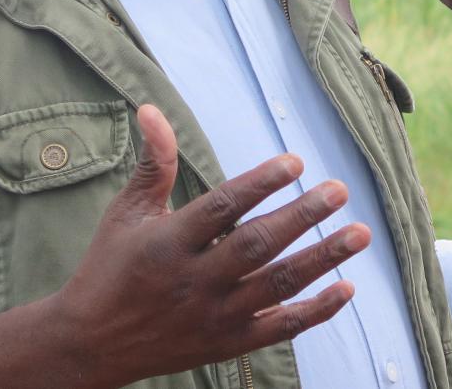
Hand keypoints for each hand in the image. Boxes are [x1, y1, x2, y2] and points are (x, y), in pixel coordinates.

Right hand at [55, 105, 370, 386]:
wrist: (92, 343)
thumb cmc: (110, 267)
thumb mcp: (127, 212)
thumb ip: (153, 163)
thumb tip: (150, 108)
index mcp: (168, 243)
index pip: (223, 207)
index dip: (260, 183)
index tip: (295, 162)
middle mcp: (194, 281)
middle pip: (258, 245)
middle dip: (303, 216)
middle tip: (339, 191)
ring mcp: (214, 316)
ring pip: (278, 286)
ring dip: (323, 259)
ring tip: (359, 233)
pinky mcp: (227, 343)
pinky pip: (280, 328)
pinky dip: (315, 311)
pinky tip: (346, 288)